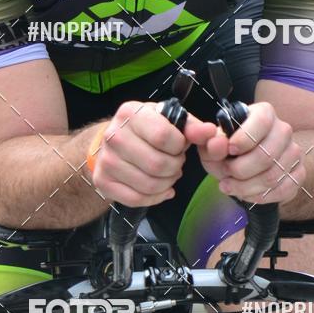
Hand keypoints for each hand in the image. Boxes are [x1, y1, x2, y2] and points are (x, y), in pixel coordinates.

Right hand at [91, 101, 215, 206]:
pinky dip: (155, 198)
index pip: (165, 137)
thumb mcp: (170, 120)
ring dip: (167, 183)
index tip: (178, 146)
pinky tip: (160, 189)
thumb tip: (210, 132)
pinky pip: (137, 199)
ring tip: (167, 174)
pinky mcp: (103, 181)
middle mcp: (114, 136)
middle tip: (175, 163)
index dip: (179, 146)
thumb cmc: (146, 129)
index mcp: (130, 113)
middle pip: (158, 165)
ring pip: (149, 185)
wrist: (113, 140)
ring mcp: (106, 160)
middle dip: (175, 167)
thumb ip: (193, 127)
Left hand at [198, 102, 306, 204]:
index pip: (261, 121)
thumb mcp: (213, 146)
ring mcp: (294, 153)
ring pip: (272, 177)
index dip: (244, 139)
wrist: (246, 169)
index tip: (229, 151)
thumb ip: (210, 143)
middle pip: (266, 155)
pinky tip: (246, 193)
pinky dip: (259, 196)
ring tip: (230, 186)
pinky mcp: (299, 173)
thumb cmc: (228, 152)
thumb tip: (217, 144)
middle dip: (239, 170)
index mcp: (264, 113)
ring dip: (246, 187)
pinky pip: (282, 190)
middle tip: (225, 174)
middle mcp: (283, 131)